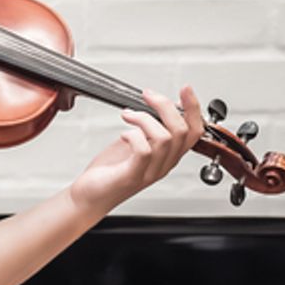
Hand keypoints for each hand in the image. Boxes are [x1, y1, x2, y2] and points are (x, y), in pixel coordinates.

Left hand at [69, 86, 203, 216]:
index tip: (185, 89)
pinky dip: (133, 134)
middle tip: (147, 95)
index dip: (193, 108)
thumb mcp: (134, 142)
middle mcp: (164, 164)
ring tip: (128, 114)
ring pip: (164, 138)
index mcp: (168, 155)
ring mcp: (150, 171)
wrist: (91, 195)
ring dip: (144, 118)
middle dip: (165, 105)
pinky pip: (144, 150)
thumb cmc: (111, 170)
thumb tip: (154, 104)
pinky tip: (123, 134)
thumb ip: (148, 127)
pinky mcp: (133, 175)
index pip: (194, 131)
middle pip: (182, 131)